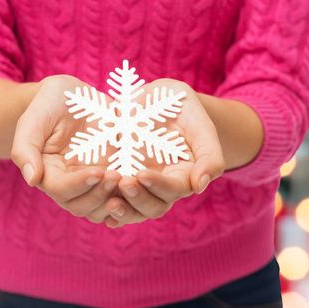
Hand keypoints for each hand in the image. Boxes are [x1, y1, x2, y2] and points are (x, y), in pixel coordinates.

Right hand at [11, 75, 120, 222]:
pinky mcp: (110, 175)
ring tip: (128, 179)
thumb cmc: (50, 102)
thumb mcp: (34, 118)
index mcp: (46, 172)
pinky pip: (120, 197)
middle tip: (117, 175)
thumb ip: (25, 148)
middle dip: (99, 195)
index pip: (60, 190)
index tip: (98, 171)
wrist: (75, 95)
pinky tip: (140, 182)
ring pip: (100, 209)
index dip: (78, 185)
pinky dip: (129, 196)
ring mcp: (90, 182)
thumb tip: (31, 180)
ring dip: (114, 201)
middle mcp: (67, 183)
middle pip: (80, 206)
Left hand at [103, 78, 224, 227]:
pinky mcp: (119, 179)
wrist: (148, 97)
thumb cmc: (177, 105)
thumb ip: (209, 154)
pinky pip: (113, 201)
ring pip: (133, 210)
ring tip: (109, 202)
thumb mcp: (197, 119)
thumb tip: (200, 187)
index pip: (175, 190)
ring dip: (123, 210)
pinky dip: (106, 209)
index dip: (159, 186)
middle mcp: (162, 185)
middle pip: (154, 206)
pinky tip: (99, 208)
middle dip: (138, 199)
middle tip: (124, 182)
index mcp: (184, 173)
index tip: (142, 174)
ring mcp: (139, 185)